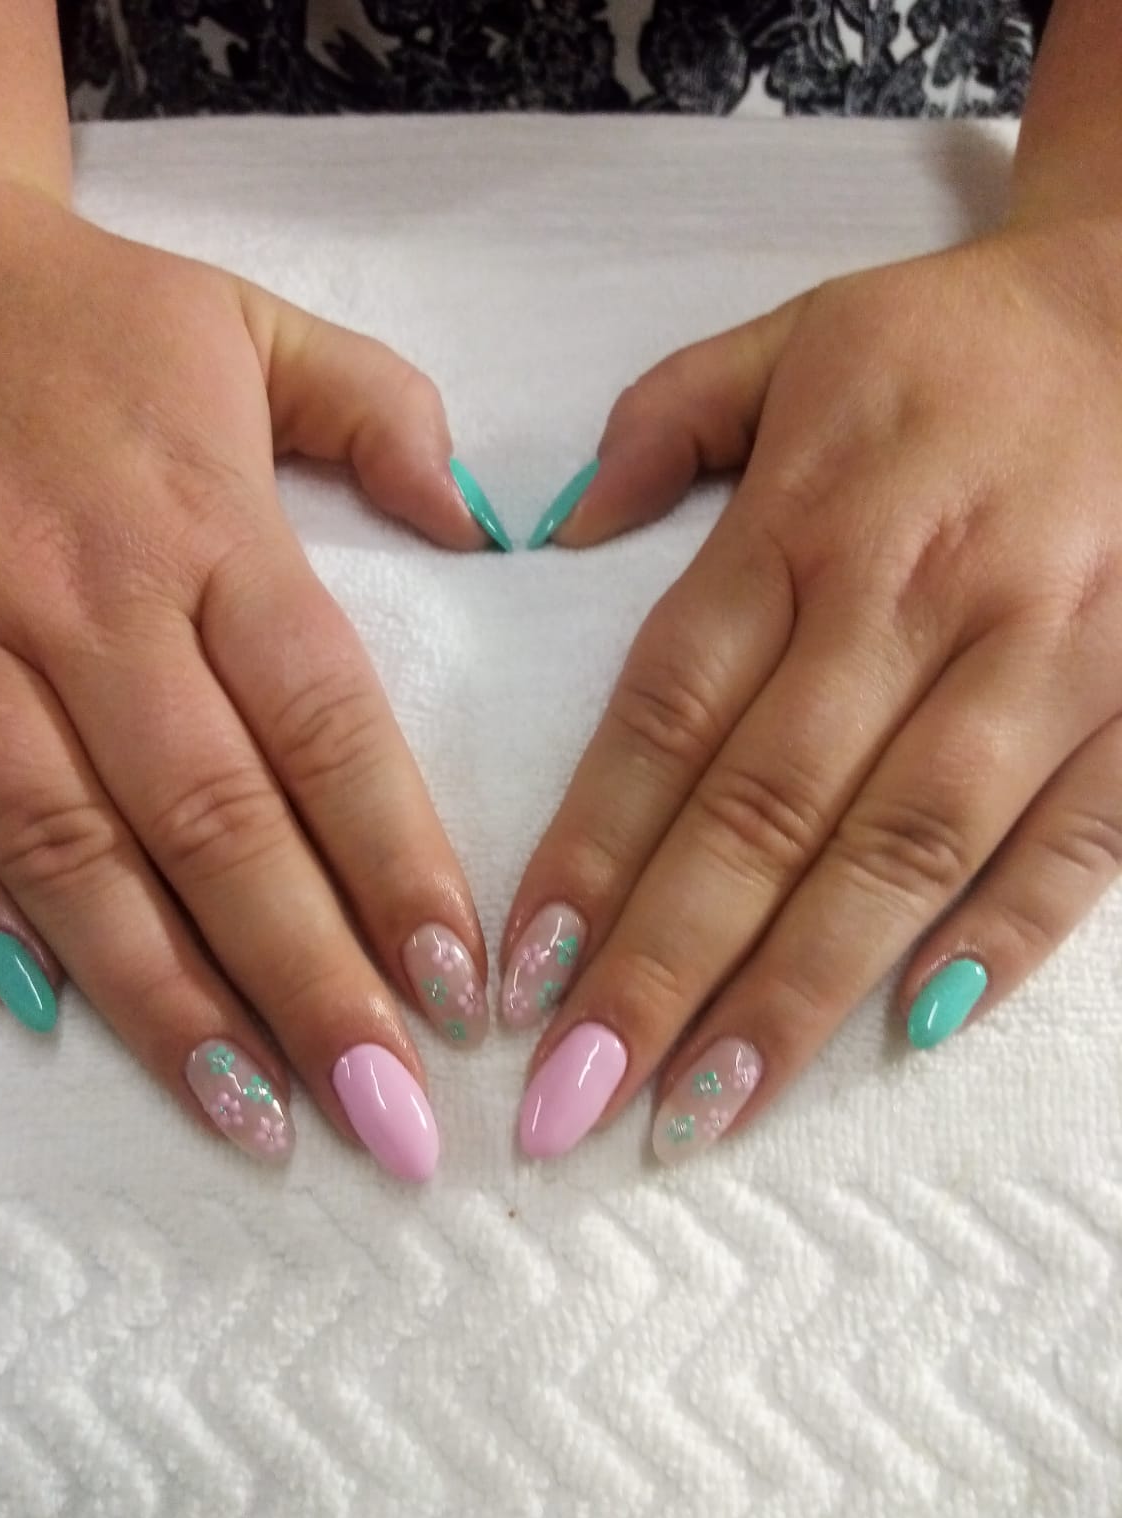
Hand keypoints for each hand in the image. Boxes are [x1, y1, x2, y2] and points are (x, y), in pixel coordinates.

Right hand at [0, 164, 492, 1178]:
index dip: (393, 859)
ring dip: (164, 1001)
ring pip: (71, 857)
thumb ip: (382, 418)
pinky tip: (60, 1026)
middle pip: (210, 823)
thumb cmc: (95, 320)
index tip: (459, 982)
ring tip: (254, 1118)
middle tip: (387, 1113)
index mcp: (202, 521)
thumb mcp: (257, 328)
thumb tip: (488, 529)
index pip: (322, 721)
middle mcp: (86, 603)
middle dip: (305, 981)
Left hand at [505, 218, 1121, 1163]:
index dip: (589, 849)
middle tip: (574, 1100)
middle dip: (662, 968)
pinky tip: (910, 1035)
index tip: (520, 974)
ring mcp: (1042, 658)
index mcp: (806, 517)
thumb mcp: (795, 338)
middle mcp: (913, 599)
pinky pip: (1076, 842)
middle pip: (765, 812)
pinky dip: (999, 940)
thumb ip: (664, 425)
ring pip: (903, 851)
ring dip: (799, 992)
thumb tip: (551, 537)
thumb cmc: (961, 345)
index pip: (667, 710)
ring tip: (706, 1110)